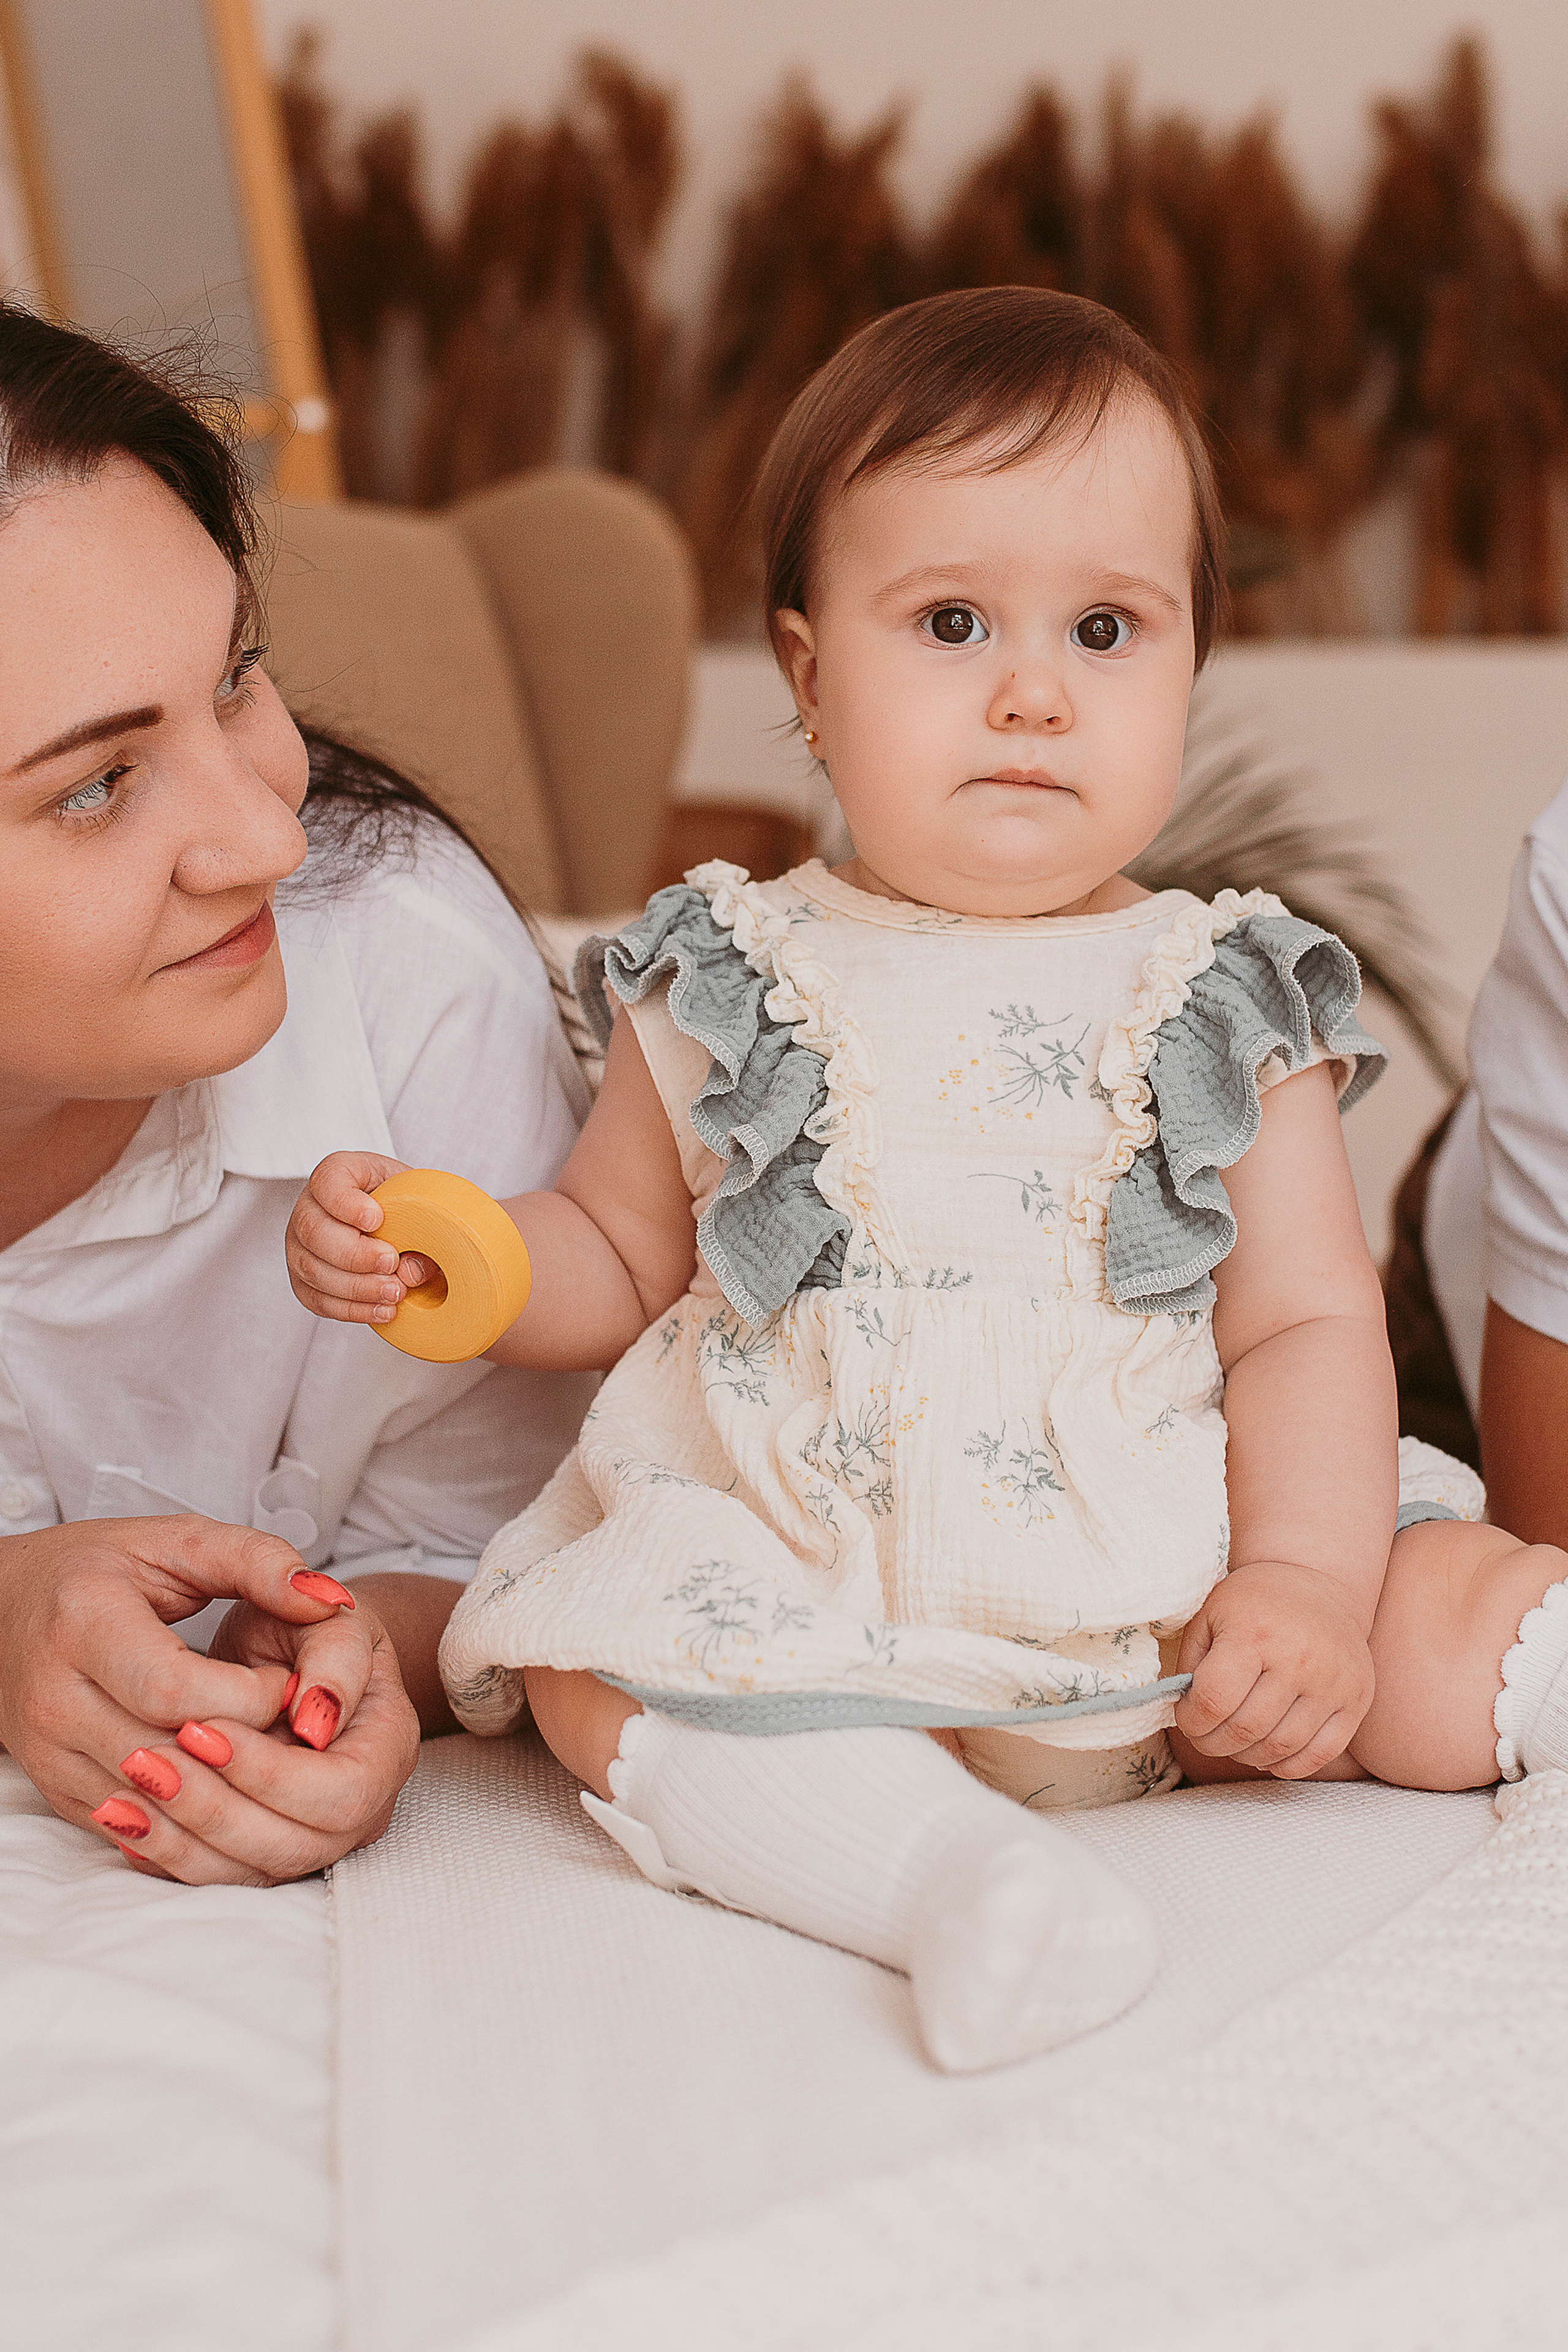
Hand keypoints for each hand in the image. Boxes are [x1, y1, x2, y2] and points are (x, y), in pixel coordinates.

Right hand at [0, 1516, 413, 1880]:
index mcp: (83, 1623)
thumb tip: (331, 1600)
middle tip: (293, 1726)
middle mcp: (53, 1695)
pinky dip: (192, 1814)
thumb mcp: (176, 1541)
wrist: (2, 1610)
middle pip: (168, 1754)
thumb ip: (258, 1562)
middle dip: (248, 1747)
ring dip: (227, 1789)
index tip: (288, 1680)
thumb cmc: (98, 1569)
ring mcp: (49, 1750)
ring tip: (268, 1752)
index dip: (251, 1696)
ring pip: (153, 1802)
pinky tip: (231, 1786)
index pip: (178, 1691)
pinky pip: (134, 1825)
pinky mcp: (56, 1787)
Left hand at [127, 1587, 420, 1884]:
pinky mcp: (261, 1850)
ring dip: (183, 1838)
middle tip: (148, 1763)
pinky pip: (216, 1874)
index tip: (199, 1727)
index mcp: (387, 1747)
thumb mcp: (329, 1618)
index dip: (270, 1771)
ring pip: (251, 1873)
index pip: (339, 1793)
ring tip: (126, 1791)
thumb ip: (335, 1656)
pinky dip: (167, 1852)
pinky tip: (124, 1816)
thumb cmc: (309, 1624)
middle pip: (294, 1847)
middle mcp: (361, 1810)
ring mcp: (313, 1839)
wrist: (295, 1649)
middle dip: (216, 1809)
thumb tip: (316, 1719)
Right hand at [286, 1149, 430, 1325]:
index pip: (326, 1181)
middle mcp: (308, 1208)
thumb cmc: (404, 1202)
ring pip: (313, 1270)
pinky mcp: (303, 1280)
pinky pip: (318, 1299)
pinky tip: (383, 1311)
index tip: (376, 1219)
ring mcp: (299, 1246)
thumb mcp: (419, 1200)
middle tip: (392, 1263)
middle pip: (313, 1231)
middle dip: (355, 1254)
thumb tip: (412, 1270)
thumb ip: (422, 1227)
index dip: (346, 1203)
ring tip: (395, 1293)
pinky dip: (352, 1310)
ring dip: (357, 1287)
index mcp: (336, 1174)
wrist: (395, 1221)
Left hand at [1173, 1560, 1375, 1777]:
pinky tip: (1268, 1753)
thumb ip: (1190, 1663)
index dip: (1190, 1720)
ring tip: (1234, 1742)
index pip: (1213, 1700)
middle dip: (1212, 1743)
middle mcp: (1298, 1659)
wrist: (1317, 1583)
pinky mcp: (1356, 1699)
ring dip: (1246, 1756)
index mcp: (1254, 1635)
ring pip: (1280, 1748)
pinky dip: (1287, 1766)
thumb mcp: (1209, 1616)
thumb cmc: (1253, 1603)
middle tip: (1205, 1736)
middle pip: (1244, 1730)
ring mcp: (1333, 1682)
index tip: (1187, 1715)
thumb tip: (1182, 1711)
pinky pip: (1320, 1754)